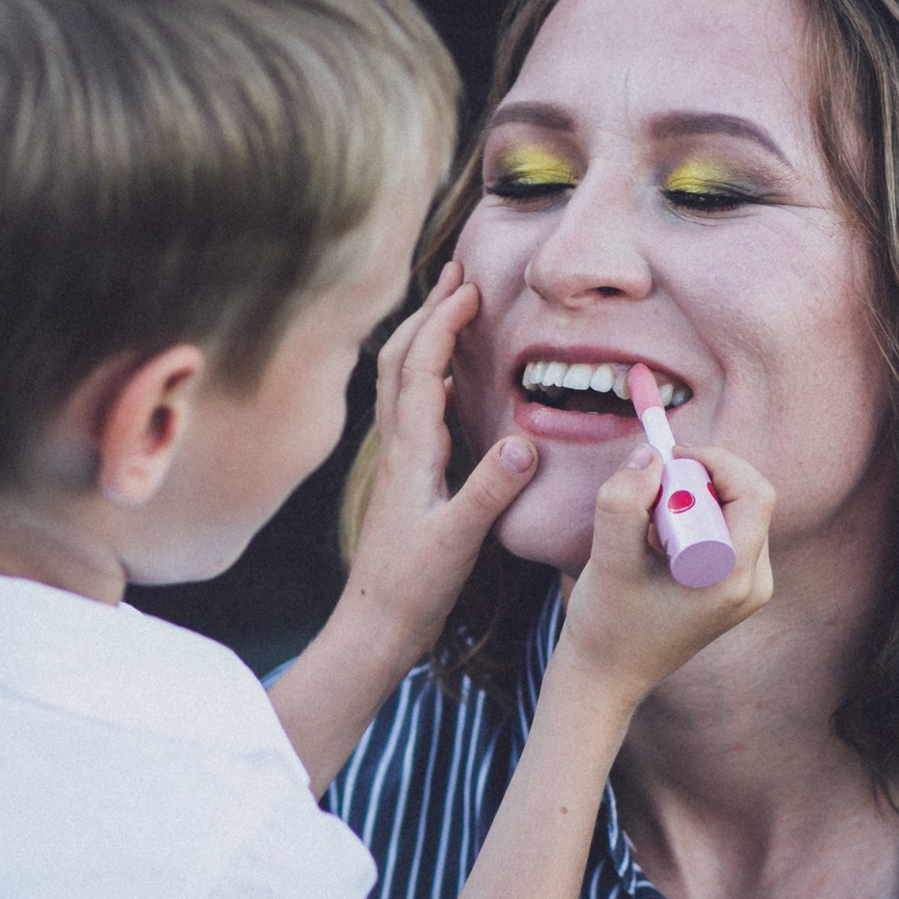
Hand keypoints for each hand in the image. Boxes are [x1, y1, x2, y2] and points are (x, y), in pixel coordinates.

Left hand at [337, 261, 536, 662]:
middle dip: (426, 310)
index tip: (469, 286)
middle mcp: (398, 447)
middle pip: (399, 358)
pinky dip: (427, 374)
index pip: (421, 367)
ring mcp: (398, 461)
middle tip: (456, 272)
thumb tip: (524, 443)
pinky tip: (448, 380)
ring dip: (422, 335)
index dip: (442, 321)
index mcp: (411, 452)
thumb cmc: (412, 588)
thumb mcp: (459, 542)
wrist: (375, 626)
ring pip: (399, 380)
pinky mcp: (405, 477)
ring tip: (451, 307)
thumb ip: (490, 492)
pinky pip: (411, 408)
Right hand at [555, 442, 773, 704]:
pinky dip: (695, 515)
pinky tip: (659, 539)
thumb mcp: (607, 560)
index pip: (753, 492)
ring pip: (737, 508)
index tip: (666, 460)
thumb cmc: (606, 624)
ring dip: (695, 496)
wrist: (607, 675)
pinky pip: (728, 527)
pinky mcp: (736, 586)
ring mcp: (750, 587)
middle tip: (652, 487)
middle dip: (701, 478)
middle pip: (748, 496)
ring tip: (650, 523)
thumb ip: (624, 501)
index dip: (714, 462)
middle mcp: (755, 583)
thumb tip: (649, 455)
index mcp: (733, 579)